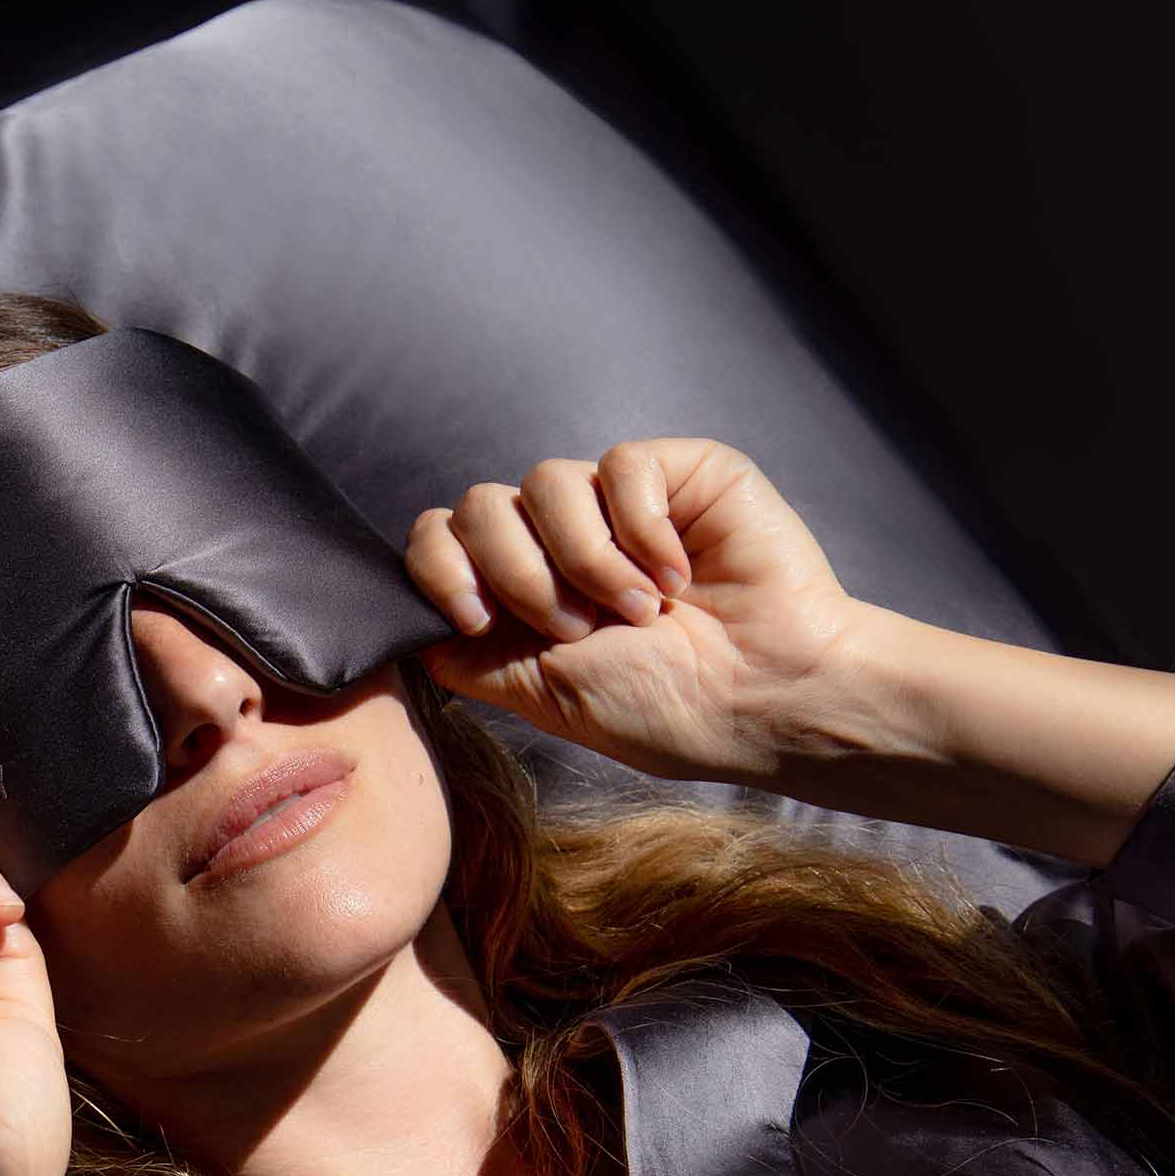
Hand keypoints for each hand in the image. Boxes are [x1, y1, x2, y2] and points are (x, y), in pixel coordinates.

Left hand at [404, 439, 870, 787]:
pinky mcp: (676, 474)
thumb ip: (470, 656)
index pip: (438, 541)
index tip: (481, 620)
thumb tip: (410, 628)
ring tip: (638, 611)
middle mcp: (559, 544)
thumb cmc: (665, 710)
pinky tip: (679, 576)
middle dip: (517, 574)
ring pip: (543, 482)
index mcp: (520, 596)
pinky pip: (620, 465)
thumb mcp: (541, 694)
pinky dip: (642, 529)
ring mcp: (615, 505)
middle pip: (478, 506)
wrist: (764, 699)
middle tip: (576, 629)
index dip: (440, 570)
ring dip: (584, 560)